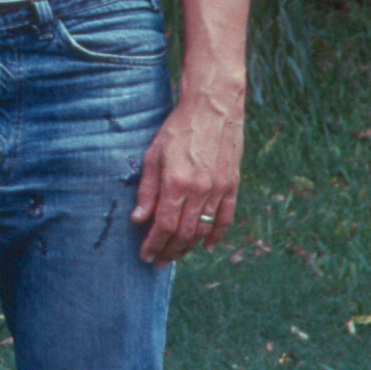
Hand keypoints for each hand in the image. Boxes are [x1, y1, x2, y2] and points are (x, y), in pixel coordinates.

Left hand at [131, 94, 242, 263]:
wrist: (213, 109)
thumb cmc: (178, 129)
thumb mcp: (153, 154)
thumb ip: (147, 189)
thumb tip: (138, 218)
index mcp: (176, 183)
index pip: (163, 225)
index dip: (153, 244)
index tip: (146, 255)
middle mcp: (199, 191)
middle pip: (183, 233)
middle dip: (169, 251)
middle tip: (159, 261)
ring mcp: (218, 190)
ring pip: (203, 230)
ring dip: (188, 247)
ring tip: (175, 255)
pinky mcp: (232, 186)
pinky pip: (225, 219)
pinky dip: (216, 236)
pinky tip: (205, 246)